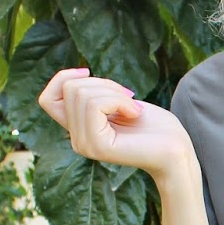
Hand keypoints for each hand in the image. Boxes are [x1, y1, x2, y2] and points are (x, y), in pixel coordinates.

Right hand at [36, 67, 194, 184]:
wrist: (177, 152)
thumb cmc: (155, 127)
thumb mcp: (119, 101)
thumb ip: (94, 94)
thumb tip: (78, 75)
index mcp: (79, 129)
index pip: (46, 99)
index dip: (62, 78)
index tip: (88, 72)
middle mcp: (76, 140)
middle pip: (71, 88)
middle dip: (104, 83)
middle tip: (129, 98)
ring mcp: (84, 145)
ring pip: (82, 94)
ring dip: (114, 92)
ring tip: (133, 109)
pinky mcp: (96, 146)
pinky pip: (95, 105)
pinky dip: (118, 101)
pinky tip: (135, 114)